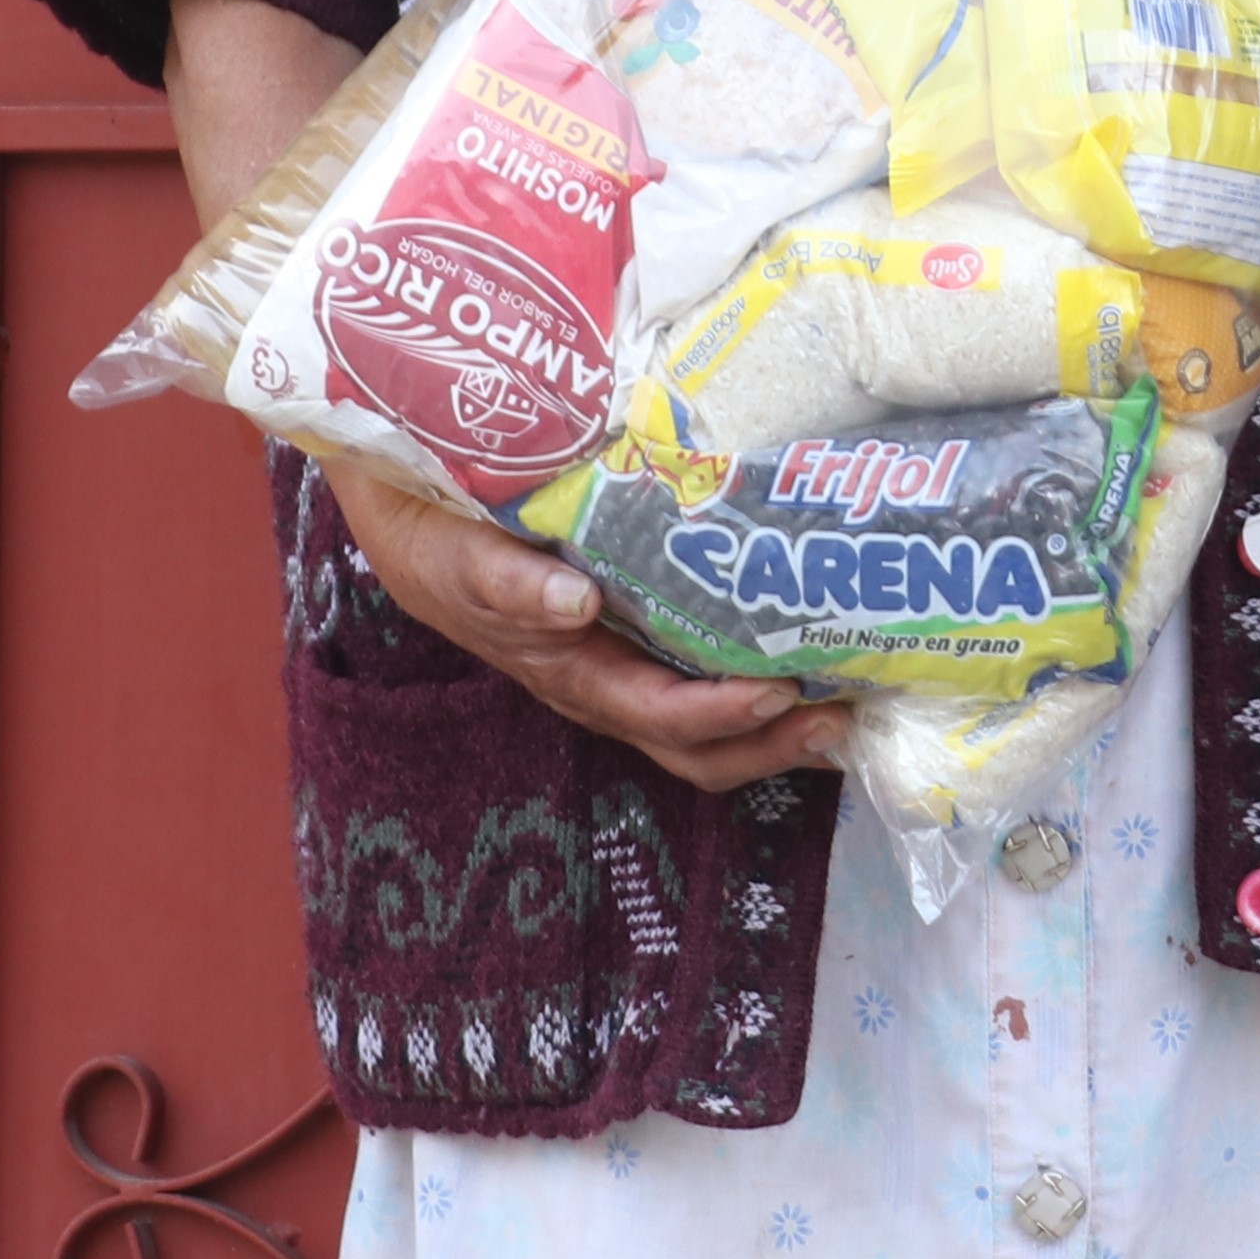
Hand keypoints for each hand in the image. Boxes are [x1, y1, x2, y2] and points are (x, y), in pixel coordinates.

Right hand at [321, 457, 854, 796]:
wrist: (410, 513)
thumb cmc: (437, 537)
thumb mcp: (458, 556)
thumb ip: (508, 584)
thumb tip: (575, 608)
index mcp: (569, 672)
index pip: (656, 715)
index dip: (717, 715)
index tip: (776, 691)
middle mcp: (605, 682)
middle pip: (696, 746)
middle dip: (772, 743)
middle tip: (845, 716)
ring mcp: (624, 664)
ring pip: (708, 726)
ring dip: (778, 724)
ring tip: (849, 700)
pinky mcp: (638, 632)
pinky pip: (704, 673)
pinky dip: (760, 677)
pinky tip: (808, 651)